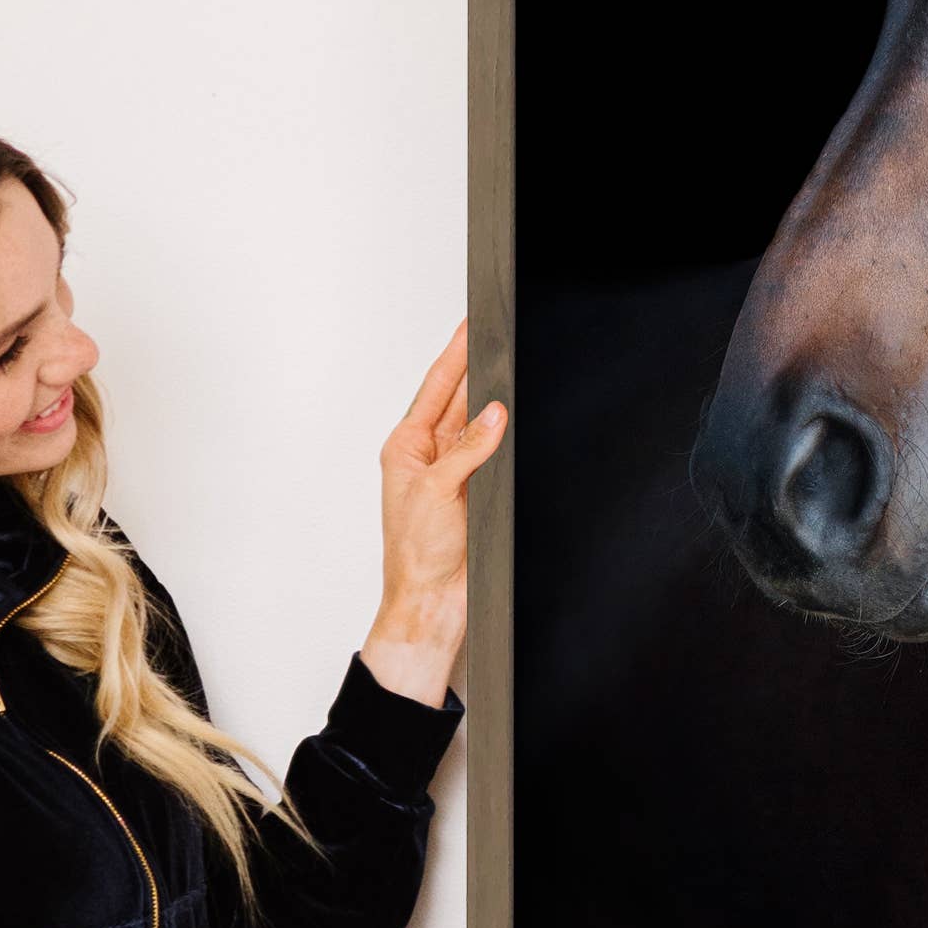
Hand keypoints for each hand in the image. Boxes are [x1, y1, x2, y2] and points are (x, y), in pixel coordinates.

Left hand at [364, 325, 504, 706]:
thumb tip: (495, 413)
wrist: (434, 602)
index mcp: (407, 448)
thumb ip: (468, 449)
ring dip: (495, 399)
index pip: (437, 389)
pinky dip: (509, 432)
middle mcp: (431, 455)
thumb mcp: (437, 492)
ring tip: (513, 364)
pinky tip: (520, 415)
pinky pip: (497, 450)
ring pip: (481, 422)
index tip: (471, 325)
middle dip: (478, 366)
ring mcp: (458, 472)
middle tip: (498, 334)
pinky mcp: (480, 490)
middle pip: (460, 398)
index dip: (455, 355)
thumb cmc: (417, 555)